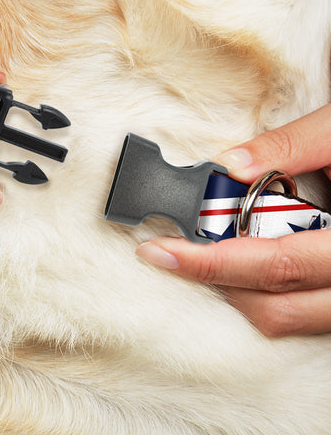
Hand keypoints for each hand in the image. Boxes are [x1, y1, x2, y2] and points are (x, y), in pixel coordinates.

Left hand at [137, 104, 330, 336]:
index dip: (210, 262)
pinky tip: (245, 261)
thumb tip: (230, 164)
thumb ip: (291, 146)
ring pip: (288, 318)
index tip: (161, 251)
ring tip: (207, 254)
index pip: (274, 264)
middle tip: (173, 252)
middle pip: (275, 306)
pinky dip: (265, 293)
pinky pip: (303, 314)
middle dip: (214, 280)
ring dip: (238, 290)